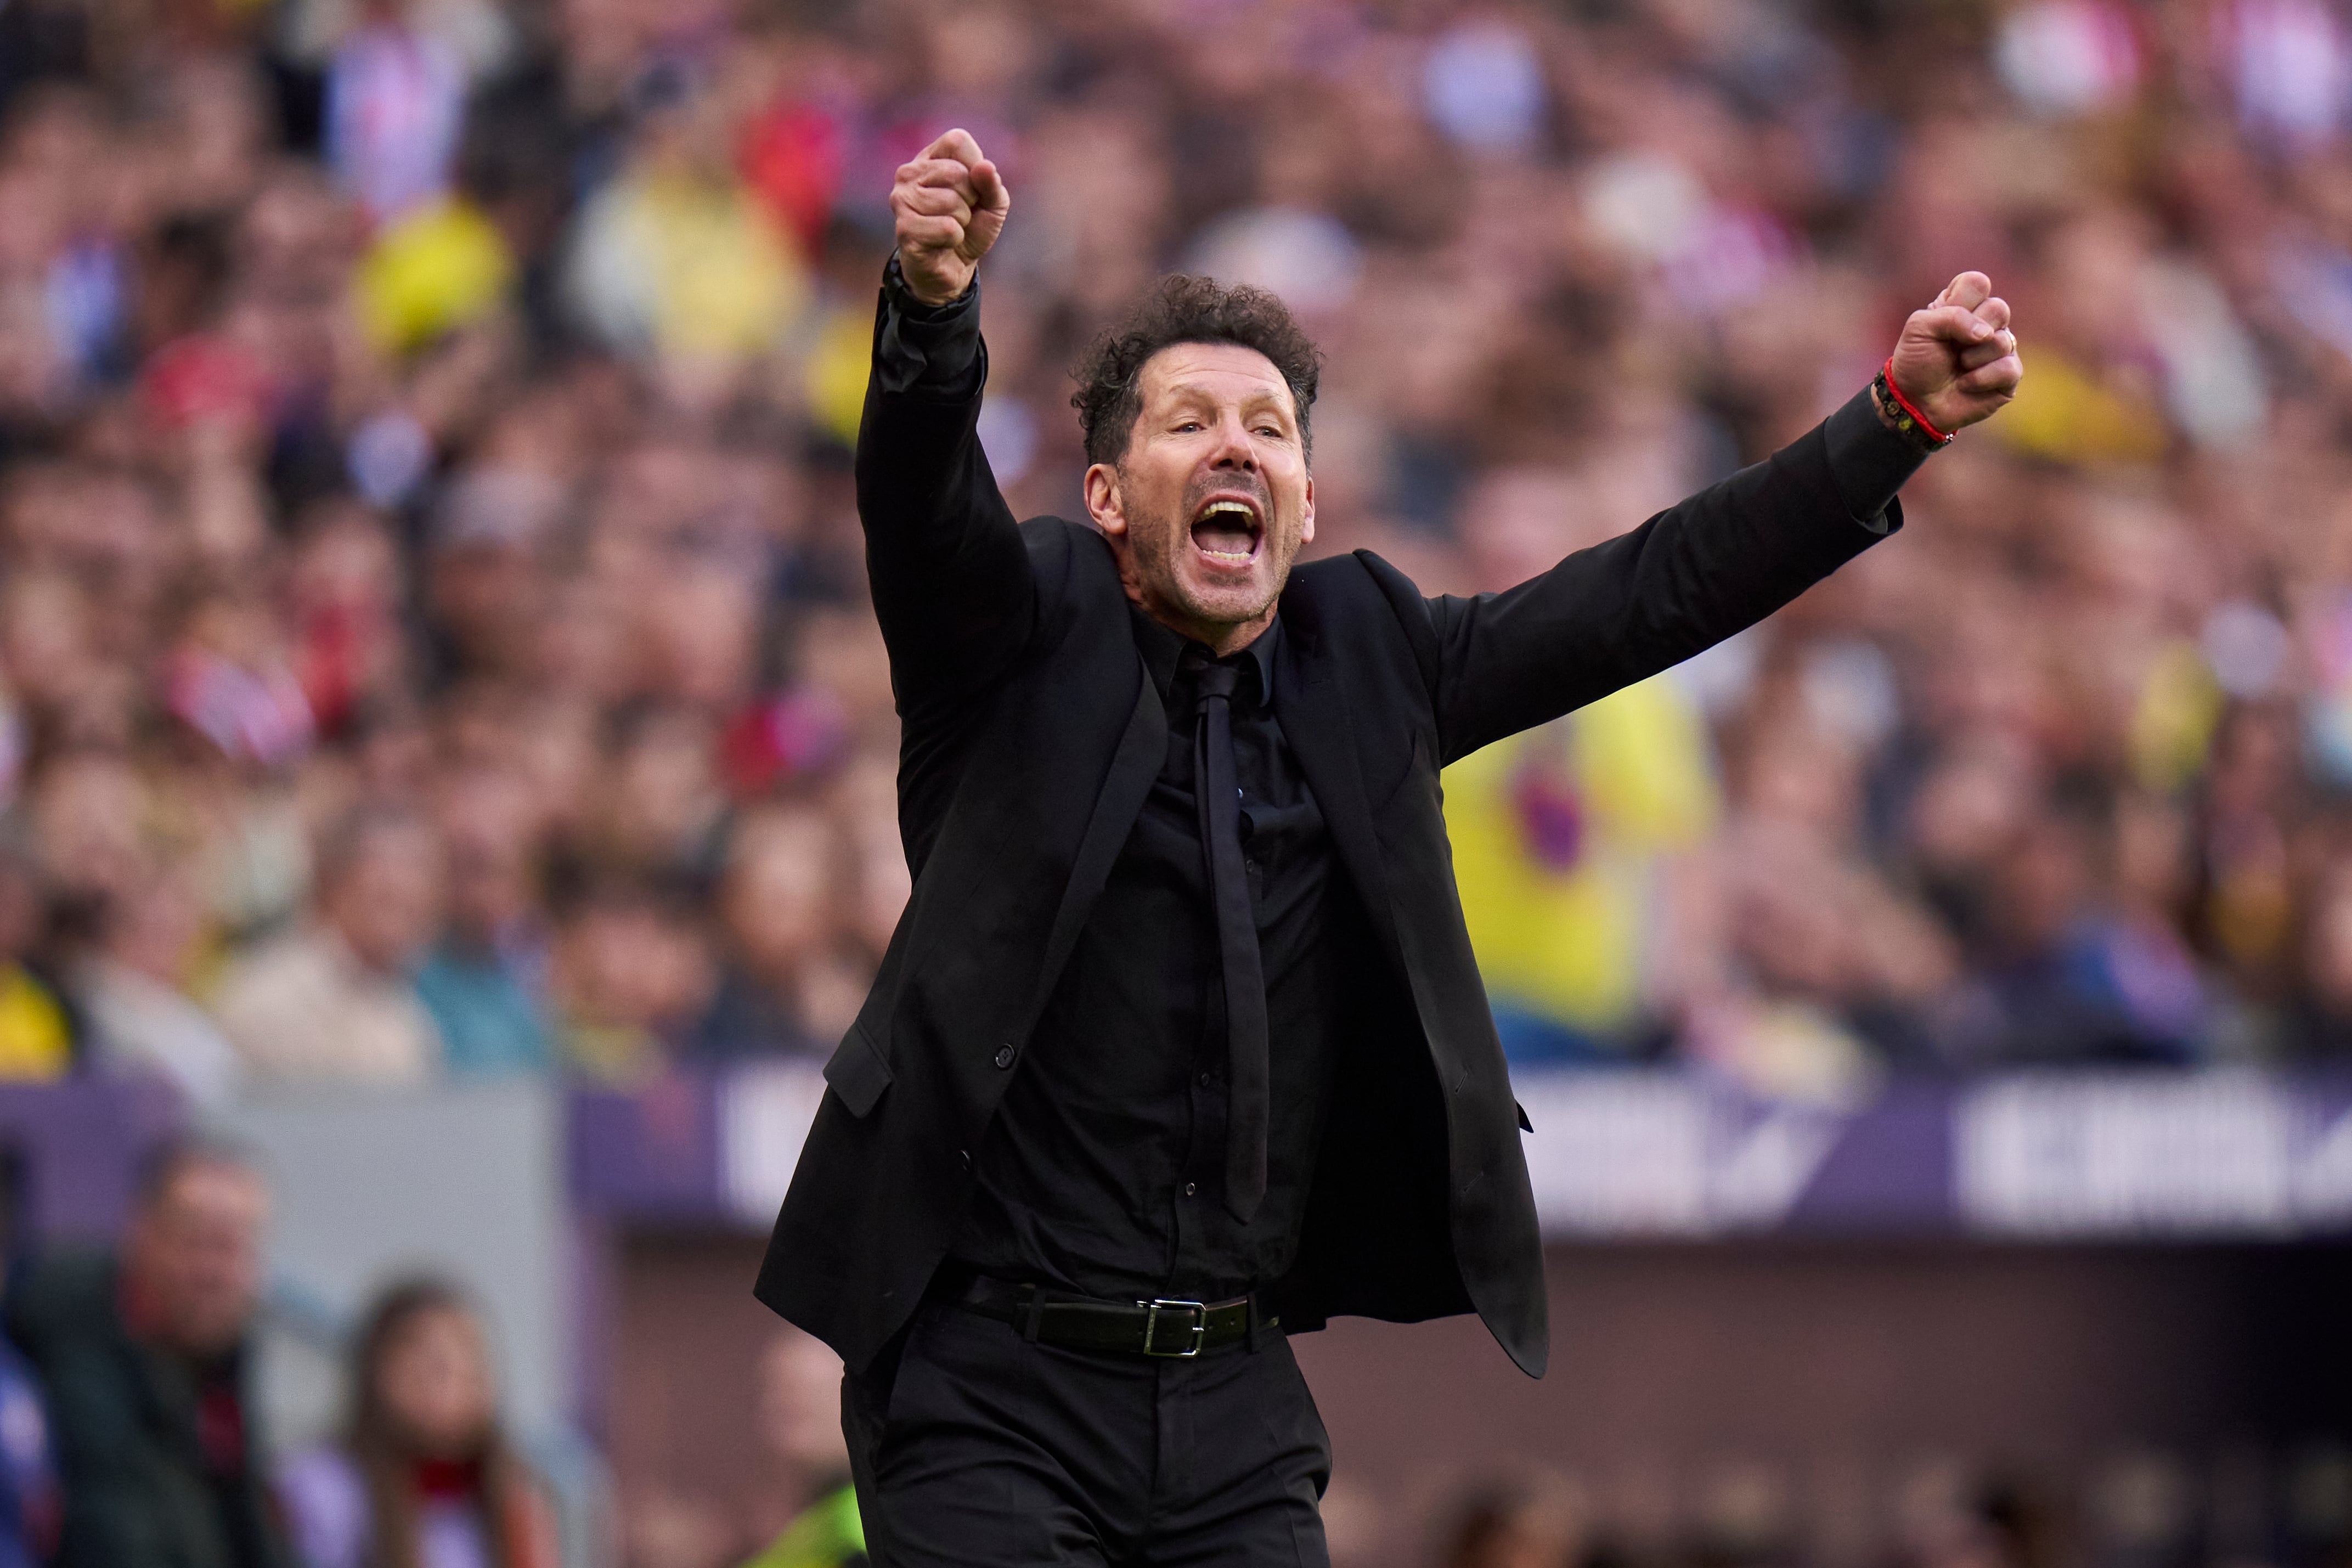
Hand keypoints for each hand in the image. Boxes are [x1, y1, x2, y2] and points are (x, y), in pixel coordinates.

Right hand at [890, 128, 1010, 306]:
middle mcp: (908, 173)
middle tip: (960, 215)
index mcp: (929, 157)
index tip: (972, 190)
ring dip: (962, 221)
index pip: (957, 141)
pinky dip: (955, 239)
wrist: (952, 268)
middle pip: (957, 173)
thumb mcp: (992, 204)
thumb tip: (985, 166)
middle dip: (970, 200)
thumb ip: (992, 183)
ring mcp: (902, 200)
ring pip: (952, 202)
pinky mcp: (904, 228)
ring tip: (951, 228)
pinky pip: (947, 228)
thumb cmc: (970, 228)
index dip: (976, 168)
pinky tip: (942, 243)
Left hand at [1886, 271, 2022, 434]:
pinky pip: (2008, 368)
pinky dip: (1980, 379)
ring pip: (2002, 341)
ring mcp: (2001, 347)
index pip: (1977, 283)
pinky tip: (1967, 384)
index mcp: (1964, 304)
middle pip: (1999, 308)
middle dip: (1968, 332)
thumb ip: (1951, 316)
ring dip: (1971, 359)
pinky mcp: (2009, 374)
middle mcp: (1987, 322)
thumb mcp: (1919, 328)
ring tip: (1958, 367)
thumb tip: (1986, 333)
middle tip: (1952, 348)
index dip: (1960, 301)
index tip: (1942, 319)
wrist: (1914, 402)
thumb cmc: (1917, 362)